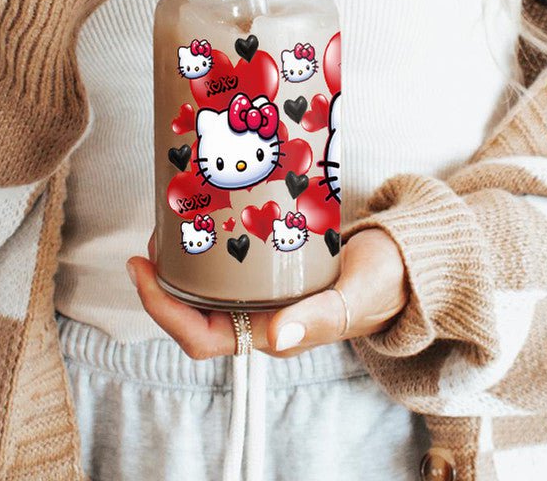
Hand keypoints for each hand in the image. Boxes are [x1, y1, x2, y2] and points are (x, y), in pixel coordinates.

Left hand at [127, 229, 408, 358]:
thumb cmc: (384, 284)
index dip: (161, 309)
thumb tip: (277, 338)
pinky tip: (205, 208)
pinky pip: (227, 262)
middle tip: (154, 234)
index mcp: (272, 333)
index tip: (141, 267)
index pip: (200, 336)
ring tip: (172, 217)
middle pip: (191, 309)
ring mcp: (263, 293)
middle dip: (163, 278)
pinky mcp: (270, 269)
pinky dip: (209, 239)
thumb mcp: (355, 296)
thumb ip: (322, 316)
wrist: (406, 264)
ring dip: (182, 257)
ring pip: (205, 284)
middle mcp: (259, 316)